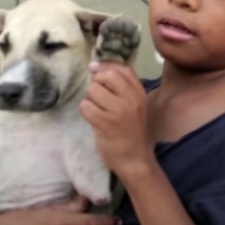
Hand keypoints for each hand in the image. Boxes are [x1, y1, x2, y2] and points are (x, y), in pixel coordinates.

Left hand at [80, 62, 153, 178]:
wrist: (134, 158)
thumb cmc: (131, 130)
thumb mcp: (134, 104)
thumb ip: (120, 85)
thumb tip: (94, 66)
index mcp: (139, 92)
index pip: (122, 68)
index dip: (105, 66)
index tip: (96, 72)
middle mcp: (130, 99)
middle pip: (106, 75)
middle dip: (96, 83)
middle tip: (98, 97)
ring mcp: (118, 111)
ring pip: (93, 91)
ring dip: (90, 99)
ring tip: (97, 110)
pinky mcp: (105, 123)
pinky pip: (86, 106)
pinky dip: (85, 112)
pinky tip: (93, 119)